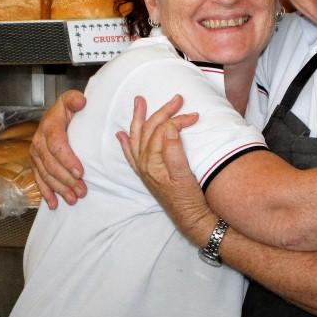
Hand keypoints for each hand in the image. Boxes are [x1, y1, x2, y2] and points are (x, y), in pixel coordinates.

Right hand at [30, 90, 86, 208]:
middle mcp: (38, 142)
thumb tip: (81, 101)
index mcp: (49, 126)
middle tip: (82, 190)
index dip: (67, 160)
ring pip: (46, 175)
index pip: (57, 145)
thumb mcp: (70, 100)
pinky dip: (46, 193)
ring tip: (74, 199)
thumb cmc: (66, 110)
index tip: (81, 172)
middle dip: (66, 179)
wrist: (53, 116)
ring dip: (59, 189)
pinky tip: (54, 204)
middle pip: (51, 164)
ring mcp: (35, 154)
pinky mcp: (35, 164)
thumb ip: (74, 100)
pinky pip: (39, 180)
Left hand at [116, 95, 207, 244]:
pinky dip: (127, 142)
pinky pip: (131, 154)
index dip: (177, 120)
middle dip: (161, 112)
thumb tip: (170, 128)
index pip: (162, 131)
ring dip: (139, 118)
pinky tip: (122, 135)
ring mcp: (143, 168)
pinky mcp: (147, 173)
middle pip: (149, 130)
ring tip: (139, 102)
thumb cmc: (188, 198)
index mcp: (151, 162)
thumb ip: (175, 150)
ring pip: (137, 137)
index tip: (194, 115)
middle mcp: (143, 164)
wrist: (189, 218)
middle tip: (176, 98)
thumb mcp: (184, 174)